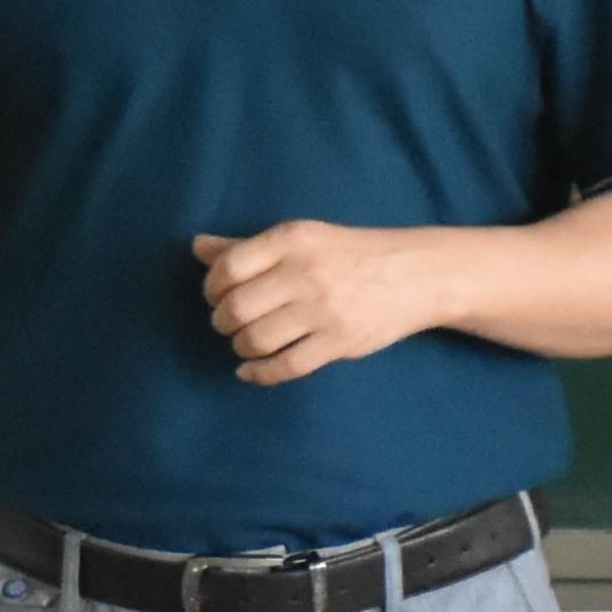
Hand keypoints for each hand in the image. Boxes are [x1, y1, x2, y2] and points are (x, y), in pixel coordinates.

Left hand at [194, 220, 440, 386]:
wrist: (414, 274)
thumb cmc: (348, 254)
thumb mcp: (301, 238)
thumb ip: (248, 246)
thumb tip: (197, 247)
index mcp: (292, 240)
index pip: (228, 267)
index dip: (212, 288)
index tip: (217, 295)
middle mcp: (305, 273)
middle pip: (236, 308)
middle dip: (223, 321)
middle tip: (229, 322)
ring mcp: (323, 310)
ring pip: (256, 340)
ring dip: (240, 346)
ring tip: (246, 342)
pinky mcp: (338, 342)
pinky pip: (285, 367)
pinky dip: (259, 374)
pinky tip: (250, 371)